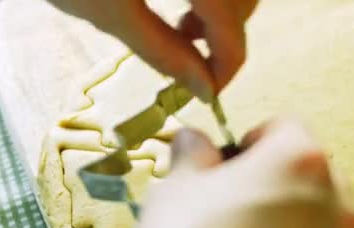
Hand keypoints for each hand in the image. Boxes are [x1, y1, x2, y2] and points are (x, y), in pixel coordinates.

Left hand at [48, 0, 258, 101]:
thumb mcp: (108, 11)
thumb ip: (162, 49)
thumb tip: (204, 87)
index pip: (232, 23)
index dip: (228, 64)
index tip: (210, 92)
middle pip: (245, 0)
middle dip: (225, 35)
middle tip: (189, 53)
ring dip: (222, 11)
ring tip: (183, 25)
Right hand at [134, 118, 353, 227]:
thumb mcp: (178, 188)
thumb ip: (192, 154)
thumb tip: (194, 144)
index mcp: (299, 163)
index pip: (285, 128)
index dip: (253, 139)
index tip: (234, 159)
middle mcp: (336, 206)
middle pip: (312, 174)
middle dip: (278, 181)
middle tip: (238, 202)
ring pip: (325, 221)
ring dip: (296, 222)